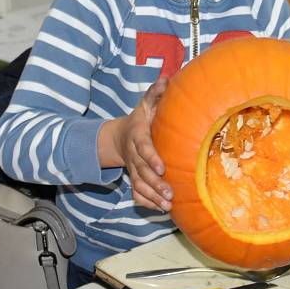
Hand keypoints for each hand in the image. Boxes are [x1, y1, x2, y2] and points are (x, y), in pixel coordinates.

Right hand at [116, 77, 171, 210]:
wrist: (120, 137)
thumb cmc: (140, 119)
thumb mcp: (146, 104)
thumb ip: (155, 93)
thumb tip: (166, 79)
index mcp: (138, 136)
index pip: (144, 148)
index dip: (151, 158)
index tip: (161, 168)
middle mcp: (134, 155)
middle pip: (142, 172)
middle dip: (155, 184)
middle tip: (170, 194)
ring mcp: (133, 169)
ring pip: (139, 186)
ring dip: (153, 197)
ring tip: (167, 205)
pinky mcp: (134, 178)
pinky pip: (137, 193)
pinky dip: (147, 203)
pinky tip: (160, 209)